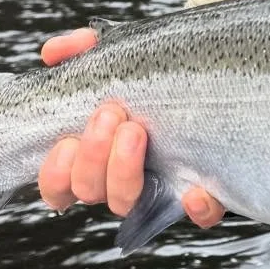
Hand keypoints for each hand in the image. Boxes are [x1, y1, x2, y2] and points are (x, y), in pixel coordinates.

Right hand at [35, 28, 224, 226]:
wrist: (216, 75)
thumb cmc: (155, 75)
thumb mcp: (118, 56)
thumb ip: (82, 51)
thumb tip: (54, 52)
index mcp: (95, 155)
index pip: (58, 185)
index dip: (56, 172)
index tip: (67, 141)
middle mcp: (121, 177)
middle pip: (89, 191)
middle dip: (93, 155)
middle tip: (110, 114)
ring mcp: (161, 188)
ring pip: (126, 203)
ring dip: (124, 172)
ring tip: (136, 131)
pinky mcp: (206, 192)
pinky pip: (201, 217)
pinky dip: (196, 209)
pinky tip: (195, 191)